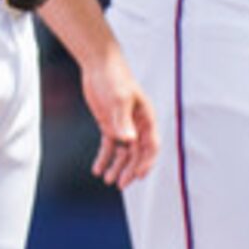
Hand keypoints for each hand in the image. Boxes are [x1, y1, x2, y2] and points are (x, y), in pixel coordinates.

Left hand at [77, 49, 158, 188]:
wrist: (98, 64)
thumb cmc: (113, 78)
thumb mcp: (118, 99)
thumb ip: (123, 121)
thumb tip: (128, 141)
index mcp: (146, 118)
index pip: (151, 146)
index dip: (146, 163)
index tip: (138, 176)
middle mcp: (137, 125)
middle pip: (137, 153)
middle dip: (130, 170)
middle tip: (120, 184)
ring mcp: (123, 125)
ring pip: (123, 152)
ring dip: (117, 167)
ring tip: (107, 180)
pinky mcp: (109, 124)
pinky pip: (109, 146)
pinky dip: (104, 158)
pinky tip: (97, 169)